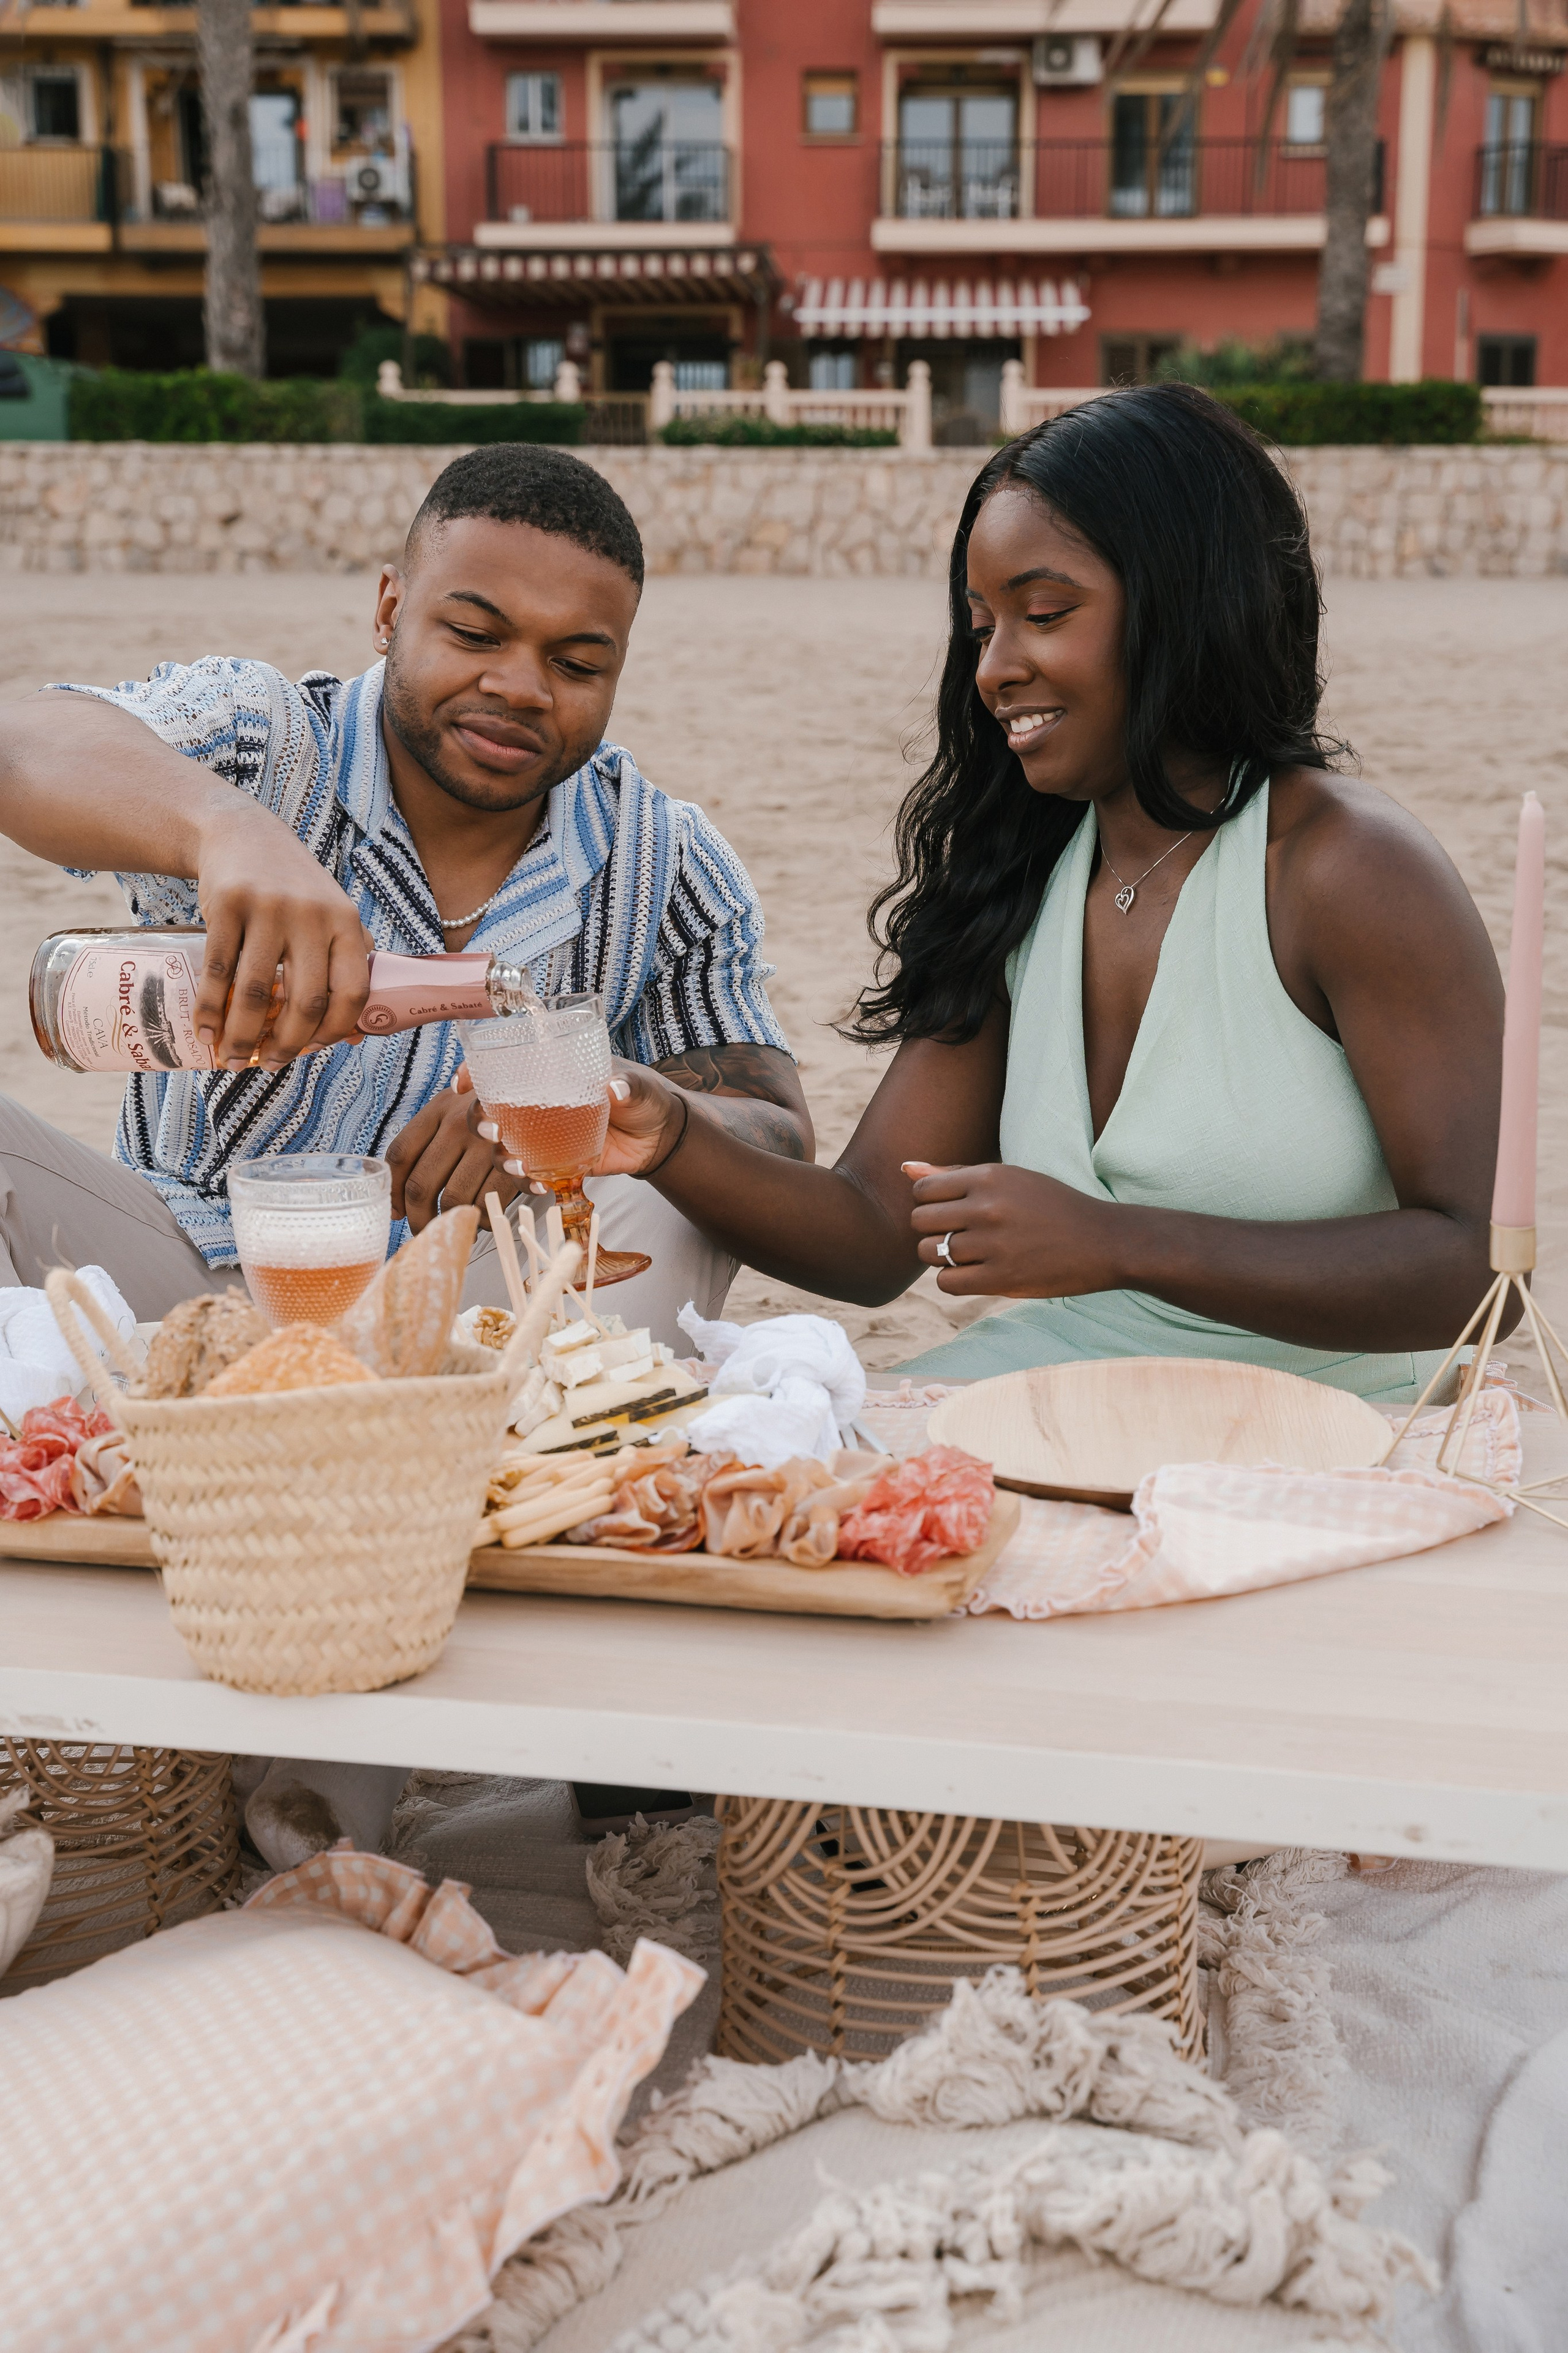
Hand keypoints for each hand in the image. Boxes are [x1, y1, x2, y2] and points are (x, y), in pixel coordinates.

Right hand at [193, 806, 373, 1069]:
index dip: (334, 1031)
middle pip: (305, 1002)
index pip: (353, 992)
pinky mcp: (227, 904)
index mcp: (346, 923)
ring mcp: (269, 909)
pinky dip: (209, 1009)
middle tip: (269, 1064)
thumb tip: (356, 1036)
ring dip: (241, 1036)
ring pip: (255, 993)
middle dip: (286, 1045)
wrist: (241, 832)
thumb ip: (349, 966)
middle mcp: (313, 916)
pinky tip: (205, 1032)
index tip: (313, 1051)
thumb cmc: (293, 889)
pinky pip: (217, 971)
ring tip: (231, 1059)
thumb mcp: (333, 916)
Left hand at [387, 1081, 522, 1230]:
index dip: (394, 1191)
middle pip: (421, 1185)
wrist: (546, 1090)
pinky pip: (488, 1204)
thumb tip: (398, 1203)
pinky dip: (484, 1219)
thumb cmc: (498, 1107)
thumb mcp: (460, 1107)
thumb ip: (428, 1139)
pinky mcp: (515, 1163)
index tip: (396, 1211)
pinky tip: (485, 1216)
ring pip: (453, 1199)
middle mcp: (460, 1124)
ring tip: (456, 1224)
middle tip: (422, 1229)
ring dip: (451, 1220)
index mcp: (440, 1108)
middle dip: (418, 1218)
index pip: (400, 1155)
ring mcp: (488, 1144)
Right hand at [467, 1060, 685, 1193]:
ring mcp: (542, 1135)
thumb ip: (628, 1085)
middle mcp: (536, 1103)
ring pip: (502, 1146)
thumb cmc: (644, 1097)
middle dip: (478, 1121)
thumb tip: (616, 1089)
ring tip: (520, 1165)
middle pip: (489, 1110)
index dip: (473, 1072)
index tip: (461, 1084)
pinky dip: (527, 1182)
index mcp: (549, 1073)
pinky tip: (540, 1186)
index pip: (501, 1067)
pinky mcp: (554, 1162)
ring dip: (500, 1157)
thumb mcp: (638, 1085)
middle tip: (493, 1131)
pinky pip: (529, 1174)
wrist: (659, 1136)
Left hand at [905, 1160, 1122, 1296]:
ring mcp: (994, 1245)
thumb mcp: (1011, 1179)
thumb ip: (956, 1174)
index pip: (923, 1190)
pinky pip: (947, 1283)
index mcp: (990, 1177)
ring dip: (940, 1257)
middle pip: (920, 1221)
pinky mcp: (1002, 1279)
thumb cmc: (1053, 1206)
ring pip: (930, 1253)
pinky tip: (973, 1273)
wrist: (1103, 1241)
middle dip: (931, 1230)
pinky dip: (953, 1280)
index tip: (949, 1211)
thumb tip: (906, 1167)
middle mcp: (988, 1208)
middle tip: (957, 1235)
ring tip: (966, 1254)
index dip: (929, 1203)